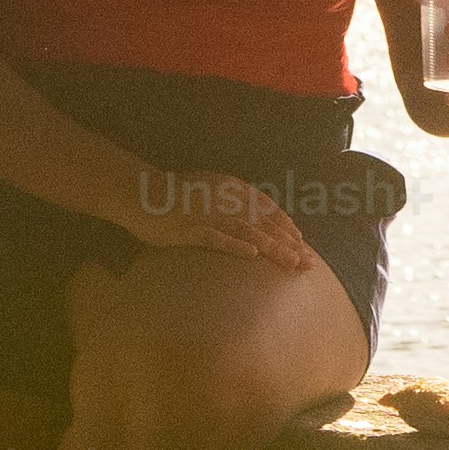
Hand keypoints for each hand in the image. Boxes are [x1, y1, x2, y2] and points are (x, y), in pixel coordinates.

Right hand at [120, 168, 316, 270]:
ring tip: (292, 262)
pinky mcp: (188, 227)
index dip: (286, 225)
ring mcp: (206, 212)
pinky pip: (215, 237)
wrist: (139, 192)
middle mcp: (223, 197)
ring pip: (247, 231)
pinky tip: (252, 255)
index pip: (266, 208)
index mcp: (231, 187)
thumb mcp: (210, 190)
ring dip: (272, 247)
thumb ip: (232, 201)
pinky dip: (234, 245)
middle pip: (263, 222)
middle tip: (309, 262)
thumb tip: (256, 220)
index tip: (301, 243)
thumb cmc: (176, 195)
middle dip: (288, 243)